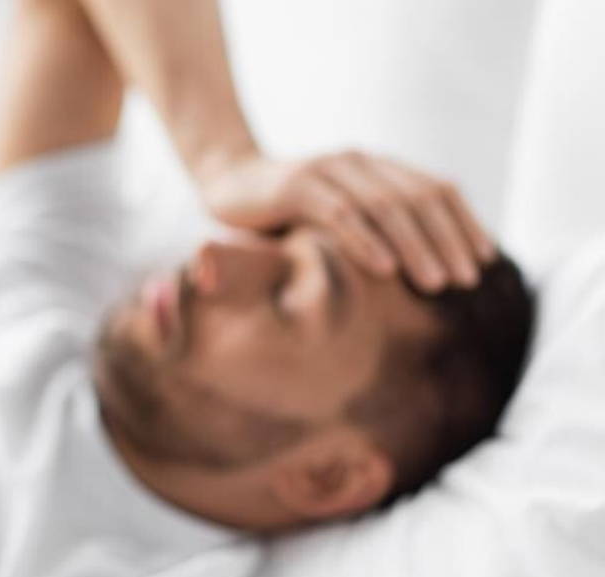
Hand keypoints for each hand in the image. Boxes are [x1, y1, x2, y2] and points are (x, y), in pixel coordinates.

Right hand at [197, 150, 495, 291]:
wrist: (225, 179)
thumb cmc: (284, 209)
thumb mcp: (337, 213)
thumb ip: (374, 226)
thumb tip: (427, 269)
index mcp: (377, 165)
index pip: (437, 188)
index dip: (465, 223)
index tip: (485, 261)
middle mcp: (358, 161)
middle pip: (418, 198)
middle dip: (448, 240)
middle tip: (467, 281)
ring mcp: (327, 170)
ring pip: (385, 207)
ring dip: (415, 246)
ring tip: (437, 282)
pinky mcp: (296, 186)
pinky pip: (339, 215)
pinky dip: (365, 241)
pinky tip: (386, 269)